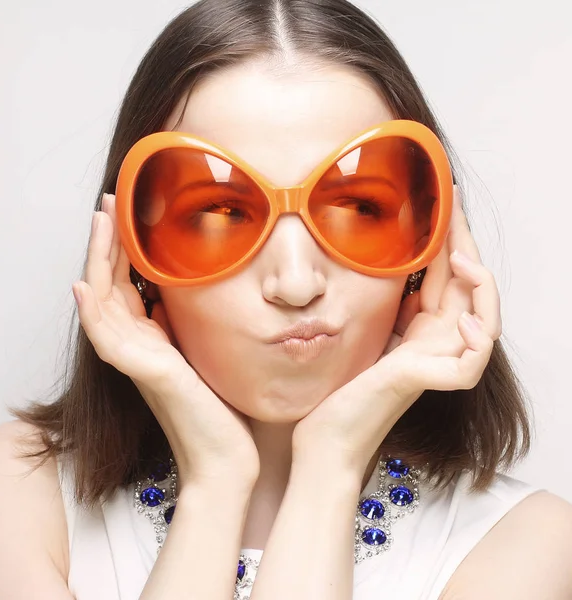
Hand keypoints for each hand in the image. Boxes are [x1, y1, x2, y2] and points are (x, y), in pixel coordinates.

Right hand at [72, 193, 258, 488]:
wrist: (226, 459)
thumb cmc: (220, 409)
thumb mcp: (206, 353)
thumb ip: (186, 327)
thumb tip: (182, 296)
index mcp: (153, 339)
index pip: (129, 285)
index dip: (124, 250)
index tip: (128, 214)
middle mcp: (139, 347)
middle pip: (110, 286)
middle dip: (108, 244)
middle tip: (108, 205)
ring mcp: (138, 361)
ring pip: (103, 304)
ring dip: (98, 262)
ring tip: (99, 224)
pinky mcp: (147, 374)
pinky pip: (108, 339)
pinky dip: (93, 313)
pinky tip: (85, 285)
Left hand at [293, 186, 501, 476]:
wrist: (325, 435)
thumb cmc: (340, 386)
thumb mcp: (366, 327)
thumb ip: (387, 301)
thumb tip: (389, 258)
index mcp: (422, 329)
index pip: (446, 276)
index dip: (449, 238)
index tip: (443, 200)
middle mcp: (435, 344)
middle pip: (468, 289)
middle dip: (464, 243)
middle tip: (453, 204)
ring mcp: (435, 364)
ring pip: (484, 322)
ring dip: (480, 286)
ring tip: (460, 256)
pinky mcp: (426, 385)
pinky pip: (470, 364)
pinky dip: (476, 341)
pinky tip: (462, 320)